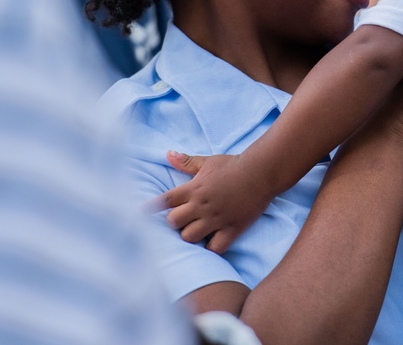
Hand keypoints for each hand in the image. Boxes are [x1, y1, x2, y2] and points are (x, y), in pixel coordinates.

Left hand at [154, 151, 273, 253]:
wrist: (262, 171)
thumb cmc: (234, 165)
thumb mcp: (209, 162)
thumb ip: (187, 162)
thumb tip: (167, 154)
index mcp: (194, 188)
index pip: (165, 200)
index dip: (152, 208)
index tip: (141, 214)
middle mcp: (202, 205)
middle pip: (173, 222)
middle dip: (173, 223)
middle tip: (181, 220)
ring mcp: (217, 218)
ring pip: (190, 237)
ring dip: (189, 235)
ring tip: (195, 231)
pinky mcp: (232, 228)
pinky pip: (215, 248)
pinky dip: (211, 247)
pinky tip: (212, 241)